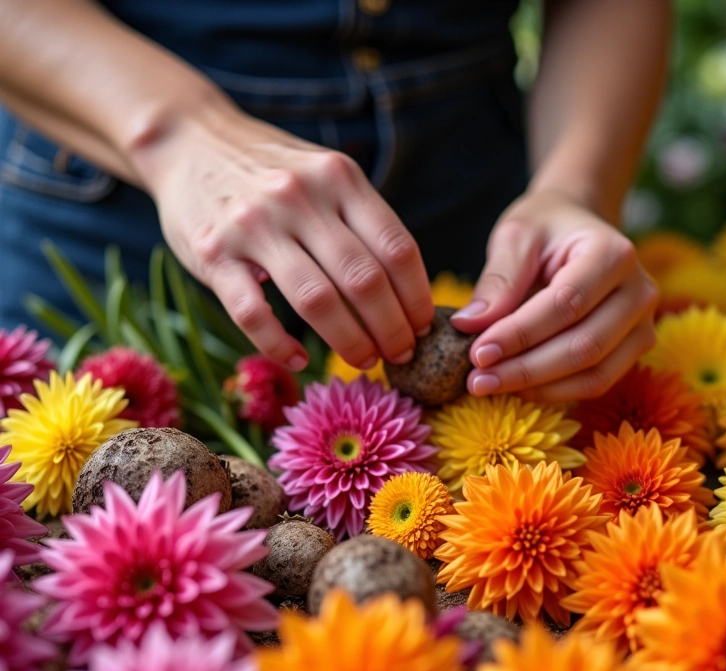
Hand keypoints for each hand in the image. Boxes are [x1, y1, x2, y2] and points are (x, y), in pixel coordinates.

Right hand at [136, 103, 433, 370]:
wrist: (188, 141)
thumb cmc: (270, 170)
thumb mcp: (325, 174)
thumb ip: (361, 220)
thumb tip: (408, 293)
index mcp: (339, 178)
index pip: (397, 248)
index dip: (418, 297)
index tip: (424, 327)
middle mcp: (300, 197)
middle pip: (364, 280)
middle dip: (392, 330)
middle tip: (401, 355)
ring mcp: (254, 225)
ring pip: (316, 301)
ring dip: (349, 342)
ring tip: (365, 362)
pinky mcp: (213, 254)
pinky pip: (253, 314)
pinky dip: (279, 346)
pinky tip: (299, 360)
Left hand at [451, 190, 657, 401]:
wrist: (579, 225)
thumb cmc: (546, 228)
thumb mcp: (516, 237)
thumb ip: (498, 280)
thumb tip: (468, 325)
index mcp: (612, 254)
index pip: (565, 305)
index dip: (520, 334)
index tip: (477, 353)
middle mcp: (638, 291)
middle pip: (583, 347)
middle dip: (525, 369)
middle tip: (476, 380)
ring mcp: (643, 324)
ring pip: (594, 374)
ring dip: (538, 388)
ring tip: (488, 387)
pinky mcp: (633, 348)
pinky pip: (596, 383)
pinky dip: (554, 392)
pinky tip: (515, 388)